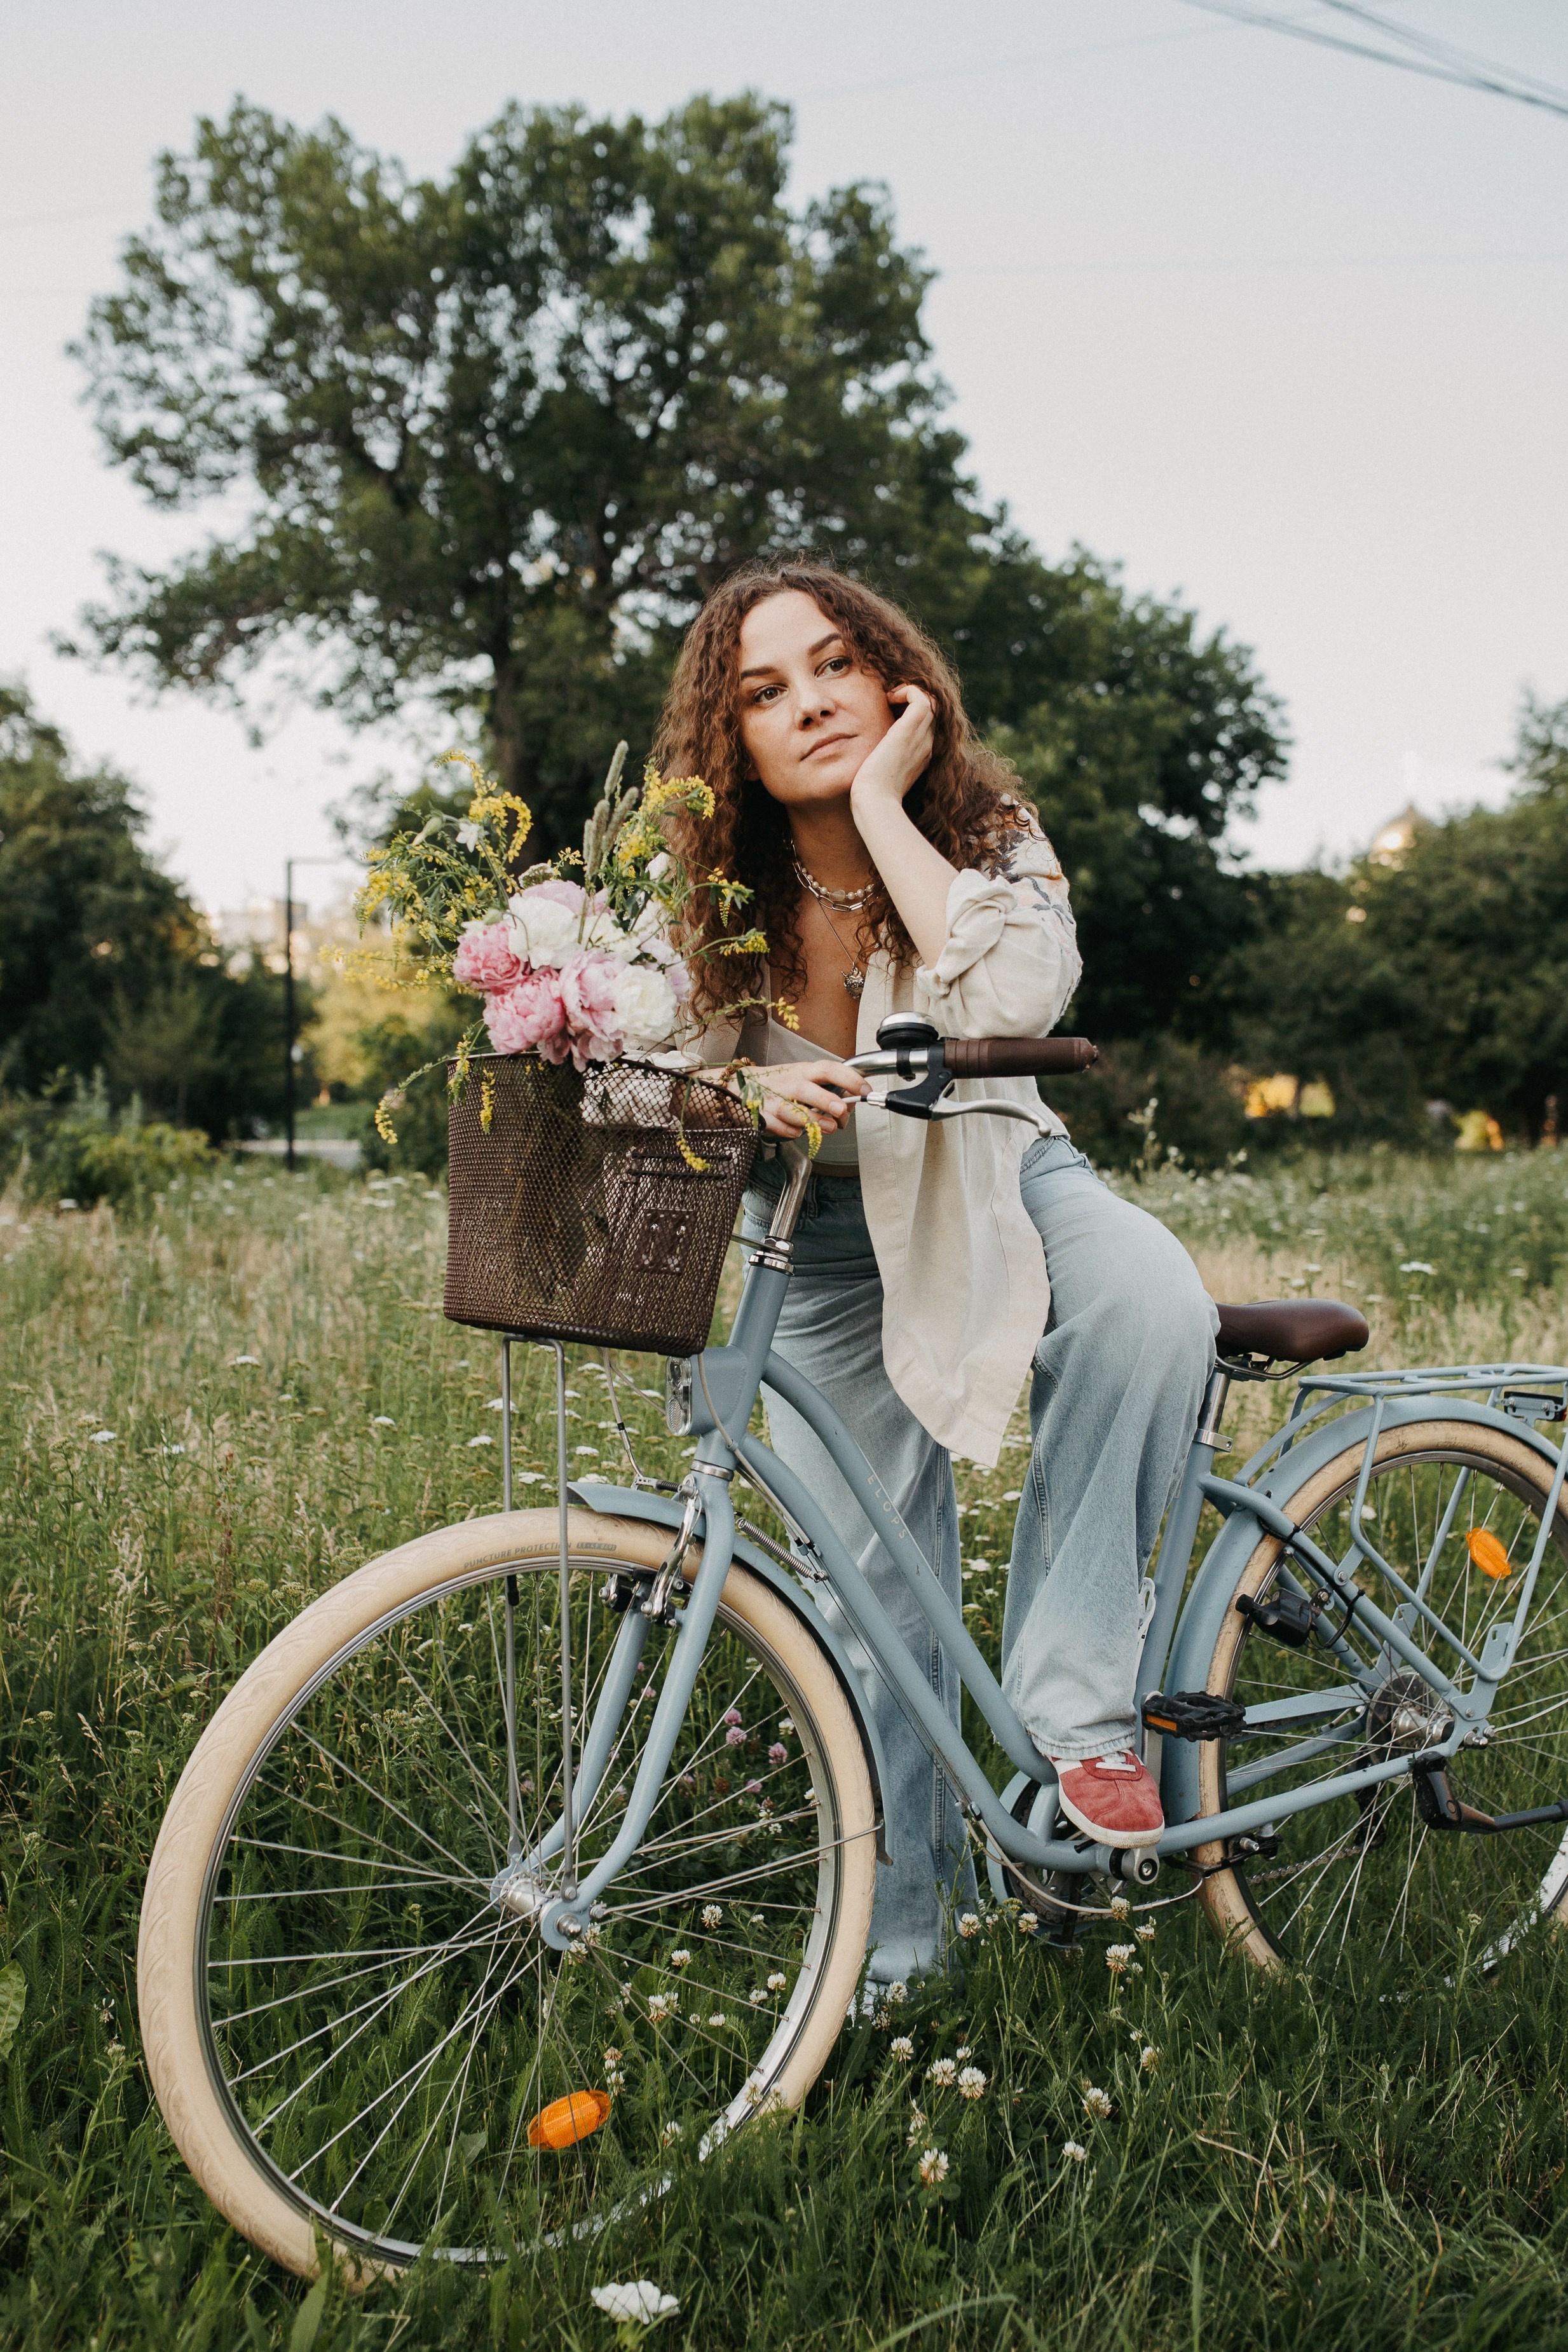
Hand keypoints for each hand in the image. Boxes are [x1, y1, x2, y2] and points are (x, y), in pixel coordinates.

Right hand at [741, 1059, 867, 1140]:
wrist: (741, 1086)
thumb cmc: (781, 1083)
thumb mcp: (805, 1077)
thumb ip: (829, 1089)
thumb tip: (851, 1106)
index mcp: (805, 1071)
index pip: (829, 1069)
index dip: (849, 1079)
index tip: (865, 1091)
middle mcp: (790, 1083)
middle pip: (808, 1090)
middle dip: (827, 1101)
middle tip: (841, 1111)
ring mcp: (774, 1100)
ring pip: (794, 1112)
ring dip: (814, 1122)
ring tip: (827, 1127)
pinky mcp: (763, 1116)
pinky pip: (781, 1128)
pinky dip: (793, 1132)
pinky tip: (799, 1130)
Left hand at [848, 684, 934, 813]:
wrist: (874, 802)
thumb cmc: (871, 793)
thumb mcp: (881, 771)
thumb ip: (883, 757)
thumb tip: (873, 748)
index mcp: (922, 755)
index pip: (928, 723)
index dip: (912, 710)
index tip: (890, 710)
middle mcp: (927, 745)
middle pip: (933, 709)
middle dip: (913, 697)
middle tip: (890, 699)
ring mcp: (921, 738)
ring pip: (931, 701)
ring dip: (911, 691)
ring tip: (891, 697)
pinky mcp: (909, 732)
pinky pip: (922, 699)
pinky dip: (908, 690)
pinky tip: (890, 698)